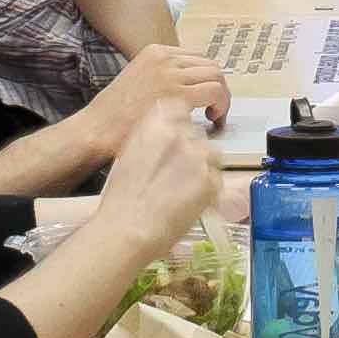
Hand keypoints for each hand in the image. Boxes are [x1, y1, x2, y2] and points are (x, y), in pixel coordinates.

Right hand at [46, 46, 229, 182]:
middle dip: (218, 88)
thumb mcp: (138, 81)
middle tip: (215, 110)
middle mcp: (164, 58)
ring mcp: (171, 74)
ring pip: (216, 77)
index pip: (197, 58)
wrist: (97, 129)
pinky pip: (215, 93)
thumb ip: (162, 78)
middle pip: (210, 66)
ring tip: (215, 117)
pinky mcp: (177, 94)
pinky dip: (221, 106)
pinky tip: (212, 121)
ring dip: (222, 98)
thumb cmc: (114, 116)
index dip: (207, 79)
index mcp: (155, 52)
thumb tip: (188, 86)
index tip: (207, 98)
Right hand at [97, 102, 220, 255]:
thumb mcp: (127, 154)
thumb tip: (164, 138)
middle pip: (197, 133)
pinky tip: (191, 200)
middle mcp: (178, 134)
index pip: (180, 109)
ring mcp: (197, 156)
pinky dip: (209, 188)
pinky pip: (217, 177)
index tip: (178, 138)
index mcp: (155, 123)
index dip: (181, 126)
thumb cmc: (121, 199)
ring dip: (203, 166)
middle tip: (178, 172)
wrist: (128, 228)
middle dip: (192, 150)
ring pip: (212, 153)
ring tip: (185, 188)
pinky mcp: (211, 179)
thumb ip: (150, 139)